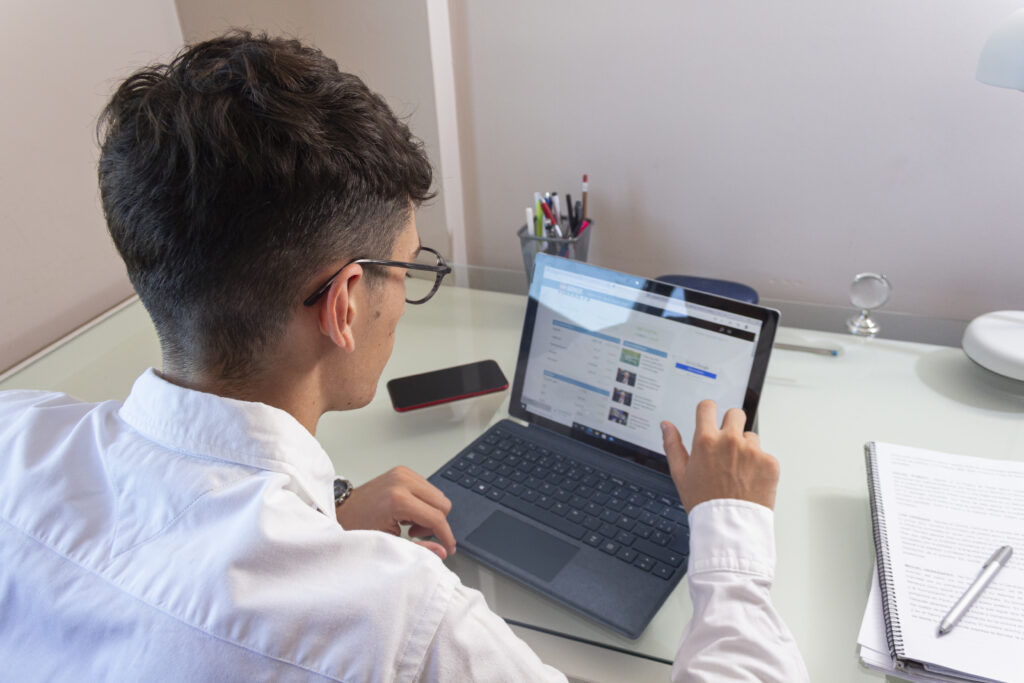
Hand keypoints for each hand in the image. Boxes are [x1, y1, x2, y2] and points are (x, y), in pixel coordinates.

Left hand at [336, 466, 455, 558]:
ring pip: (438, 495)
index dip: (446, 535)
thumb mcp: (389, 542)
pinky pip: (428, 488)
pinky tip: (408, 512)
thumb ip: (420, 547)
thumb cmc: (357, 526)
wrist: (343, 510)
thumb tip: (441, 551)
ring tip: (409, 523)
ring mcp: (403, 474)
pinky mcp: (403, 471)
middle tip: (417, 533)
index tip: (448, 546)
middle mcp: (403, 482)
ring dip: (430, 512)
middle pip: (442, 504)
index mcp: (398, 500)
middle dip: (435, 523)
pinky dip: (424, 503)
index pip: (436, 517)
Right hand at [661, 400, 779, 511]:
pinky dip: (759, 466)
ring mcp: (753, 451)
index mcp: (706, 440)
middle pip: (735, 414)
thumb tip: (666, 425)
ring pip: (751, 436)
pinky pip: (765, 455)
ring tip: (738, 472)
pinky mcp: (770, 462)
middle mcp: (730, 441)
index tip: (710, 419)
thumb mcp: (680, 474)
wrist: (729, 526)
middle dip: (731, 425)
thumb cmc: (703, 502)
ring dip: (746, 448)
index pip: (708, 407)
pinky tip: (749, 481)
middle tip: (727, 447)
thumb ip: (672, 445)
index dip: (708, 411)